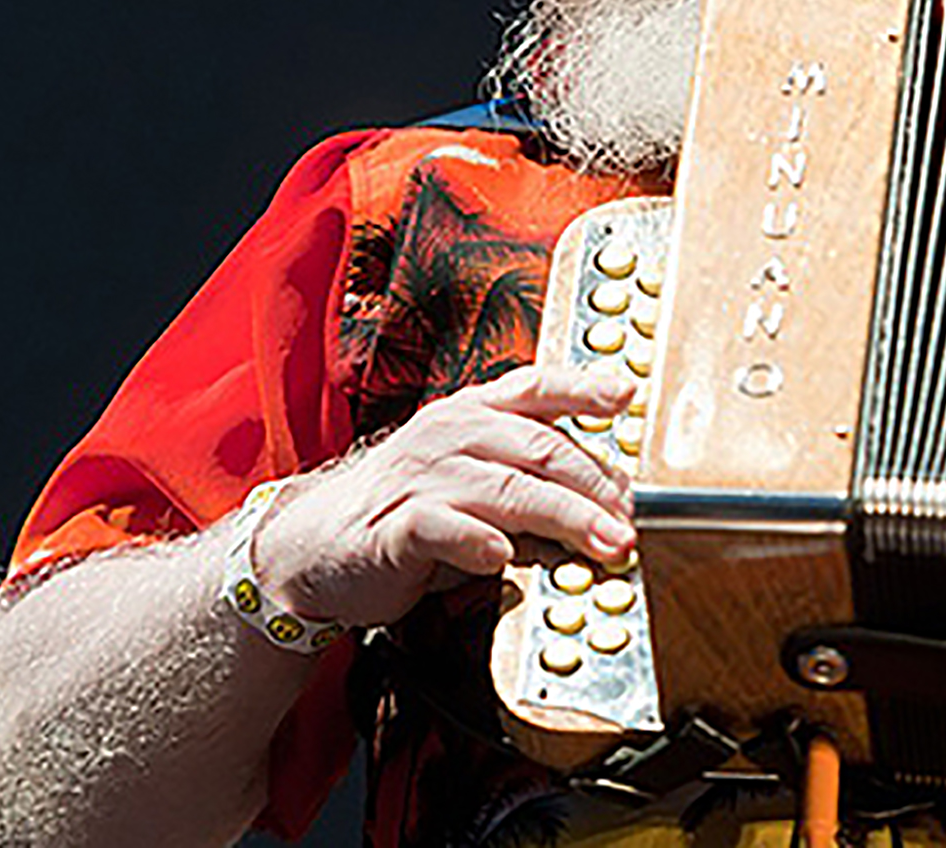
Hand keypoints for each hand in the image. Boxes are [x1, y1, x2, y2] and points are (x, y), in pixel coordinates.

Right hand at [248, 365, 635, 627]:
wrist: (315, 545)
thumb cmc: (410, 509)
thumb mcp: (476, 487)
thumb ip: (534, 493)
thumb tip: (603, 516)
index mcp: (473, 413)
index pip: (536, 388)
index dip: (583, 388)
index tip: (625, 395)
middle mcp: (451, 434)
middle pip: (541, 450)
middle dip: (596, 487)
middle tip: (631, 522)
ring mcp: (422, 476)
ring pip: (509, 490)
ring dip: (565, 519)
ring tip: (604, 545)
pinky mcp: (395, 525)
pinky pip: (444, 528)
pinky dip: (479, 542)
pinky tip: (505, 557)